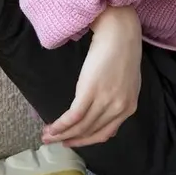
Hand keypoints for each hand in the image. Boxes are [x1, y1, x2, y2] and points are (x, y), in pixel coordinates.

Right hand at [43, 5, 141, 147]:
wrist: (120, 33)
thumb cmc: (122, 53)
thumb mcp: (127, 83)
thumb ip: (119, 100)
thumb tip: (103, 115)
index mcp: (129, 107)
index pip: (104, 133)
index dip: (85, 141)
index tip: (71, 141)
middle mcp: (119, 107)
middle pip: (89, 131)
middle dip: (69, 139)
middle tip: (53, 141)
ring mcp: (105, 101)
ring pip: (80, 127)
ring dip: (60, 134)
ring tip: (46, 136)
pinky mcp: (91, 92)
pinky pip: (73, 117)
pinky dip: (60, 125)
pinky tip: (50, 128)